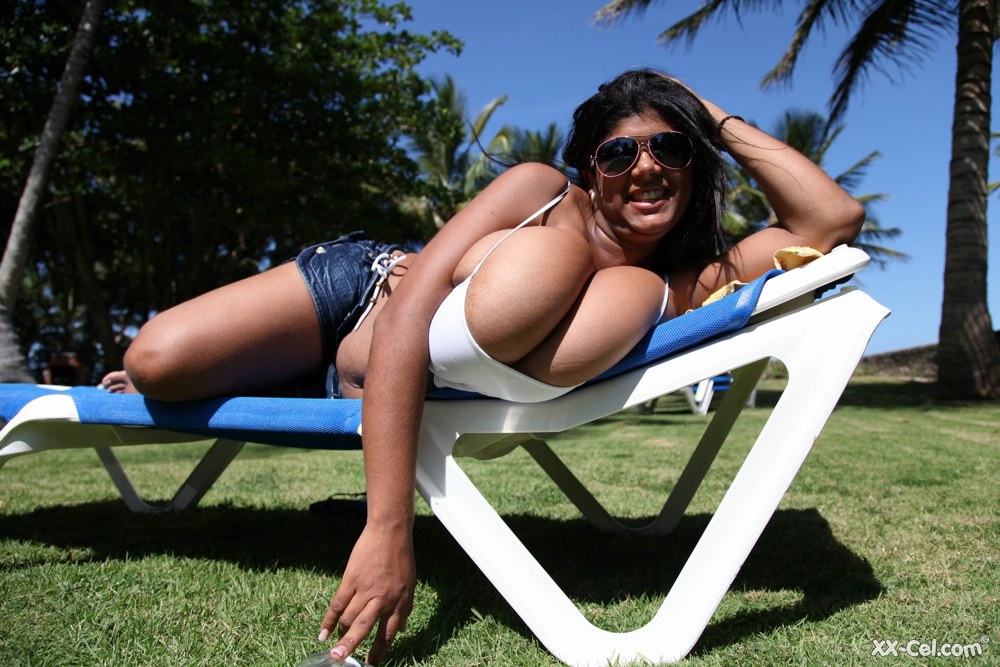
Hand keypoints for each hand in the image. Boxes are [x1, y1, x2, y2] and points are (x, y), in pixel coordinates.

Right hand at [319, 522, 415, 664]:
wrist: (390, 532)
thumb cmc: (401, 559)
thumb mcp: (410, 586)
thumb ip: (404, 609)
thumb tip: (402, 629)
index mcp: (398, 603)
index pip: (388, 633)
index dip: (379, 651)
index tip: (371, 663)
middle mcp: (381, 599)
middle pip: (364, 628)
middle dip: (352, 647)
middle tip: (341, 660)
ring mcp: (365, 590)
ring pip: (348, 618)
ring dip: (340, 635)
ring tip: (333, 649)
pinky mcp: (351, 580)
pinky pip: (337, 604)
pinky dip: (329, 620)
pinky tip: (323, 633)